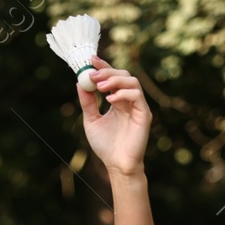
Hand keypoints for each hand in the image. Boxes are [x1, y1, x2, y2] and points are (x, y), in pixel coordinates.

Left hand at [79, 54, 150, 177]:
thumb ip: (87, 102)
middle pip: (123, 75)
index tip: (91, 60)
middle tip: (93, 75)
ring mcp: (138, 107)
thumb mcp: (91, 120)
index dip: (103, 66)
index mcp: (117, 101)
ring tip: (100, 87)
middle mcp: (129, 101)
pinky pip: (136, 96)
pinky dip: (123, 93)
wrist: (116, 165)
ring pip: (132, 82)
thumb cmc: (105, 145)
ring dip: (115, 80)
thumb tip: (80, 82)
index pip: (112, 77)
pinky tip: (110, 100)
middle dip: (107, 72)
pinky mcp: (144, 114)